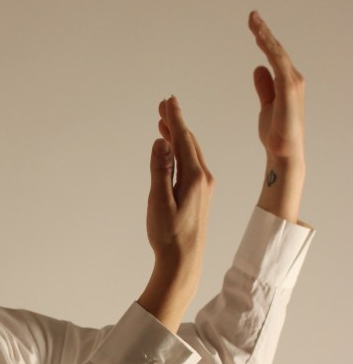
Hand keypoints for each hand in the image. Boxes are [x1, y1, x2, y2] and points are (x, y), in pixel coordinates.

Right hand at [137, 96, 214, 331]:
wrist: (184, 262)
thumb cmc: (169, 236)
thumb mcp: (159, 201)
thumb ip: (160, 169)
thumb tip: (162, 142)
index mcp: (194, 177)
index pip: (183, 139)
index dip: (175, 119)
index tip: (168, 101)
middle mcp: (203, 178)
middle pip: (189, 142)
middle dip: (176, 123)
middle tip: (164, 105)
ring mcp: (203, 186)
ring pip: (191, 152)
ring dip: (178, 136)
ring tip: (165, 124)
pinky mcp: (200, 195)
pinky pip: (191, 163)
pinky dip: (181, 151)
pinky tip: (173, 151)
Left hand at [249, 10, 304, 164]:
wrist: (283, 151)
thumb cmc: (277, 132)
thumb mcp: (267, 104)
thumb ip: (265, 86)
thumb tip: (258, 67)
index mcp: (286, 81)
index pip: (274, 55)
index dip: (264, 39)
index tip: (253, 24)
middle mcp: (292, 78)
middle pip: (276, 49)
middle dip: (264, 31)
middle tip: (252, 15)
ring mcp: (292, 83)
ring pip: (278, 53)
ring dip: (266, 36)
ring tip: (254, 21)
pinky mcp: (289, 89)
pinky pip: (279, 64)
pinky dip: (270, 49)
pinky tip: (260, 38)